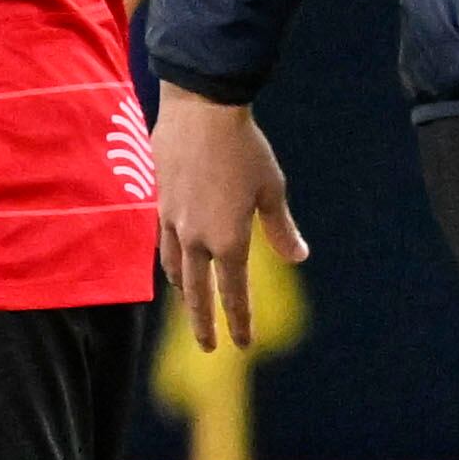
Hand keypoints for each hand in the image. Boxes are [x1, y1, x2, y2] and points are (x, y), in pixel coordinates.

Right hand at [154, 90, 307, 351]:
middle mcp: (196, 238)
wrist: (200, 112)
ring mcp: (172, 222)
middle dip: (204, 322)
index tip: (242, 346)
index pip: (233, 292)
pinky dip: (171, 259)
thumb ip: (281, 229)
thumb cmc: (244, 149)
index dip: (238, 321)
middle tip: (210, 347)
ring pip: (175, 268)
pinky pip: (164, 242)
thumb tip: (298, 256)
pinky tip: (175, 259)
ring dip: (184, 291)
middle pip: (196, 292)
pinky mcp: (160, 204)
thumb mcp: (272, 189)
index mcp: (228, 240)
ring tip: (189, 303)